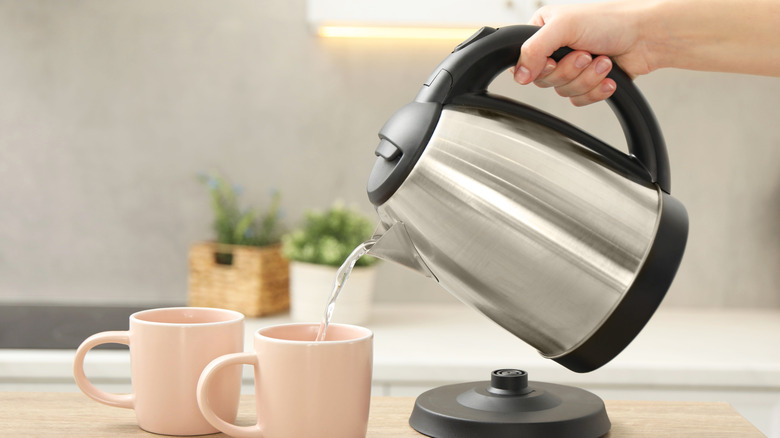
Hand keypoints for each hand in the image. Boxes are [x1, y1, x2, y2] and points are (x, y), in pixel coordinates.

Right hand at [513, 1, 655, 105]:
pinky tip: (608, 77)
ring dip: (587, 78)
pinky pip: (579, 99)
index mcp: (543, 30)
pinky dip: (596, 90)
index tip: (554, 61)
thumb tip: (519, 75)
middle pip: (545, 80)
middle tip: (586, 54)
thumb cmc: (611, 21)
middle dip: (570, 71)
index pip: (524, 61)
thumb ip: (534, 49)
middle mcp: (555, 49)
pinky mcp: (588, 82)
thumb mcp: (564, 26)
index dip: (540, 67)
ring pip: (563, 91)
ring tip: (603, 61)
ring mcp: (572, 67)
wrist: (647, 36)